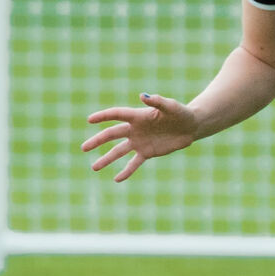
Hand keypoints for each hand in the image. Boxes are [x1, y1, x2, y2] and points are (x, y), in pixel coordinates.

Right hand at [82, 93, 198, 181]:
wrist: (190, 127)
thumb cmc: (180, 113)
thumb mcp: (171, 107)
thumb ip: (157, 102)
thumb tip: (142, 96)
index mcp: (138, 116)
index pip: (116, 115)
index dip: (103, 116)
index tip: (89, 120)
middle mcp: (135, 129)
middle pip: (112, 134)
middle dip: (97, 141)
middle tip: (84, 148)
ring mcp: (139, 142)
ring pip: (119, 151)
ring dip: (106, 159)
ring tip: (94, 167)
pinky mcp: (147, 153)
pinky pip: (134, 163)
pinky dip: (126, 171)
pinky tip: (116, 179)